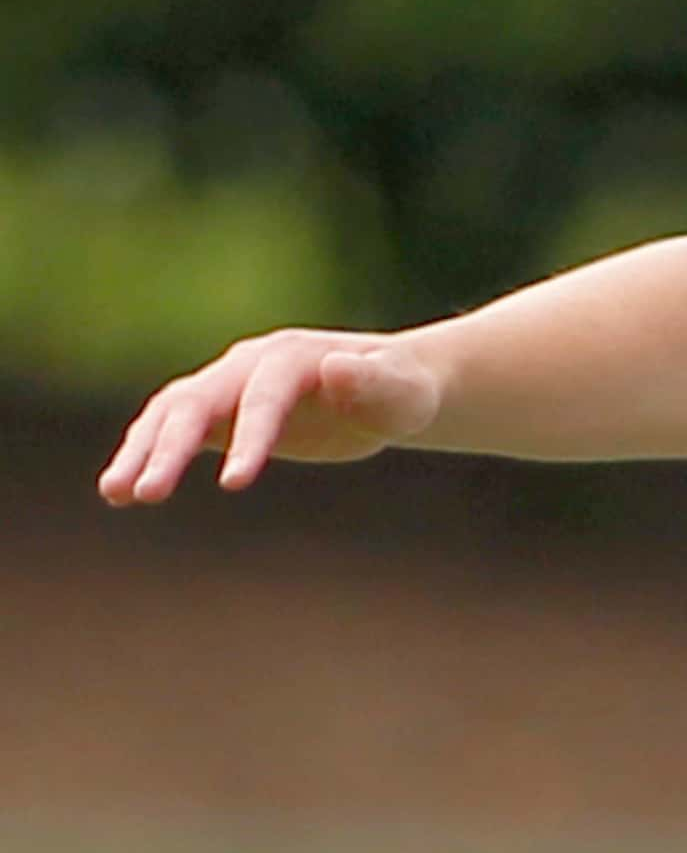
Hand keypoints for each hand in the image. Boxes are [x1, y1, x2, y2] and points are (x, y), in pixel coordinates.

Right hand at [98, 330, 444, 505]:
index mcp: (293, 357)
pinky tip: (121, 493)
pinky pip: (175, 430)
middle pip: (200, 401)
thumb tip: (337, 369)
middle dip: (171, 447)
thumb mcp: (404, 395)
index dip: (250, 437)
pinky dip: (147, 455)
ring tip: (115, 494)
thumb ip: (376, 386)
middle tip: (146, 494)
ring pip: (173, 414)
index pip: (263, 396)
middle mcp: (249, 365)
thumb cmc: (404, 393)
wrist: (391, 386)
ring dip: (143, 451)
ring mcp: (231, 386)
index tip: (235, 485)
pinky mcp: (223, 412)